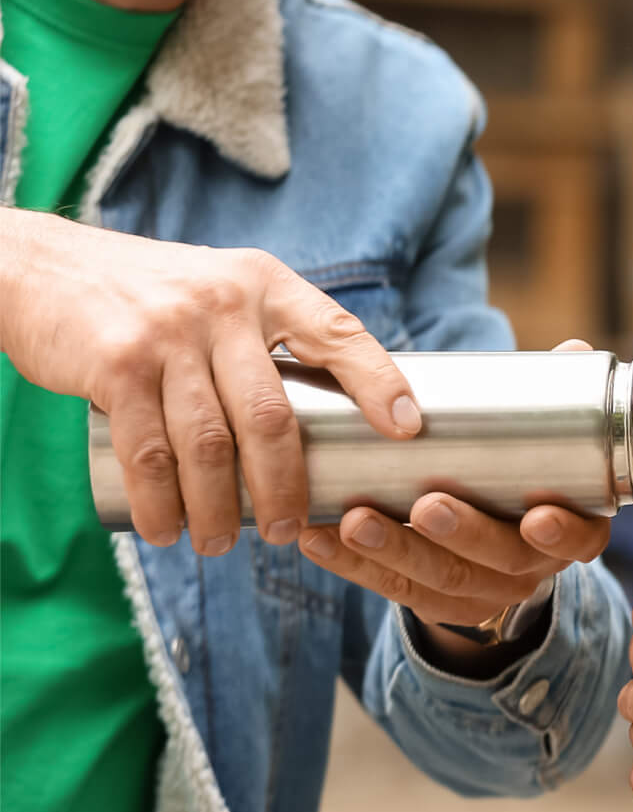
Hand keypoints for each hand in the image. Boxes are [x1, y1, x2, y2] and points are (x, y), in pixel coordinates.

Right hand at [0, 212, 416, 552]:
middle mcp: (225, 305)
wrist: (45, 267)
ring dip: (219, 508)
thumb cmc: (152, 294)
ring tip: (223, 543)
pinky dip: (161, 502)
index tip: (407, 429)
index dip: (379, 382)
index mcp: (266, 285)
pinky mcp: (117, 364)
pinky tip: (167, 529)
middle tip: (291, 529)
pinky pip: (148, 451)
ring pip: (210, 444)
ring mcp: (169, 334)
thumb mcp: (223, 289)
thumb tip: (331, 414)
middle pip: (273, 414)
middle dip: (286, 483)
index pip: (340, 333)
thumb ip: (268, 335)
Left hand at [295, 340, 609, 660]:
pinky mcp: (432, 602)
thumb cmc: (522, 472)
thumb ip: (557, 395)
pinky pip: (393, 589)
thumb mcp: (546, 438)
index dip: (562, 534)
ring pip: (440, 580)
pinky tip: (318, 540)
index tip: (538, 516)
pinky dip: (353, 566)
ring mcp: (482, 592)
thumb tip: (573, 347)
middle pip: (501, 560)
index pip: (580, 541)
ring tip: (353, 519)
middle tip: (426, 503)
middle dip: (460, 533)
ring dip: (394, 550)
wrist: (497, 538)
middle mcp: (533, 569)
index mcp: (574, 531)